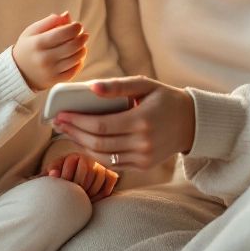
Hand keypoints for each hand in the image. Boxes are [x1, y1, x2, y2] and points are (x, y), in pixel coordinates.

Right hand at [12, 11, 88, 91]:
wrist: (18, 72)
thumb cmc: (28, 47)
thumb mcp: (32, 31)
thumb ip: (50, 21)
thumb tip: (67, 16)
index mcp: (38, 43)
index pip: (63, 33)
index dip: (75, 28)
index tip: (78, 25)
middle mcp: (44, 58)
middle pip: (72, 46)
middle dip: (82, 38)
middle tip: (83, 34)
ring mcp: (50, 71)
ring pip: (76, 59)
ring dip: (82, 49)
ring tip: (81, 44)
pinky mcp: (55, 80)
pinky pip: (74, 70)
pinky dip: (79, 62)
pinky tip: (76, 56)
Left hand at [43, 153, 118, 201]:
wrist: (73, 178)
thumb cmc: (61, 176)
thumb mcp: (52, 172)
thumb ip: (47, 173)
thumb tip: (53, 175)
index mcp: (73, 156)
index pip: (72, 165)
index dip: (66, 180)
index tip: (62, 189)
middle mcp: (90, 158)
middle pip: (87, 173)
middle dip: (79, 188)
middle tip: (73, 196)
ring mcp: (102, 167)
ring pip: (98, 181)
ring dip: (90, 193)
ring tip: (82, 199)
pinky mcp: (111, 175)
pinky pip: (108, 186)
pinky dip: (101, 195)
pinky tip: (93, 199)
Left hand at [51, 77, 194, 171]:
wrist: (191, 123)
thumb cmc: (165, 99)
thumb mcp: (145, 85)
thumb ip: (118, 86)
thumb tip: (91, 88)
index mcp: (141, 120)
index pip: (101, 126)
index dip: (77, 122)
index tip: (61, 114)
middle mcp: (142, 143)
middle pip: (98, 143)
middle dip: (74, 133)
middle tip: (58, 123)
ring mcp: (143, 157)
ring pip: (103, 157)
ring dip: (81, 146)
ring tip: (67, 132)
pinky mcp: (143, 165)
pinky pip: (113, 164)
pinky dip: (95, 155)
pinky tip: (84, 143)